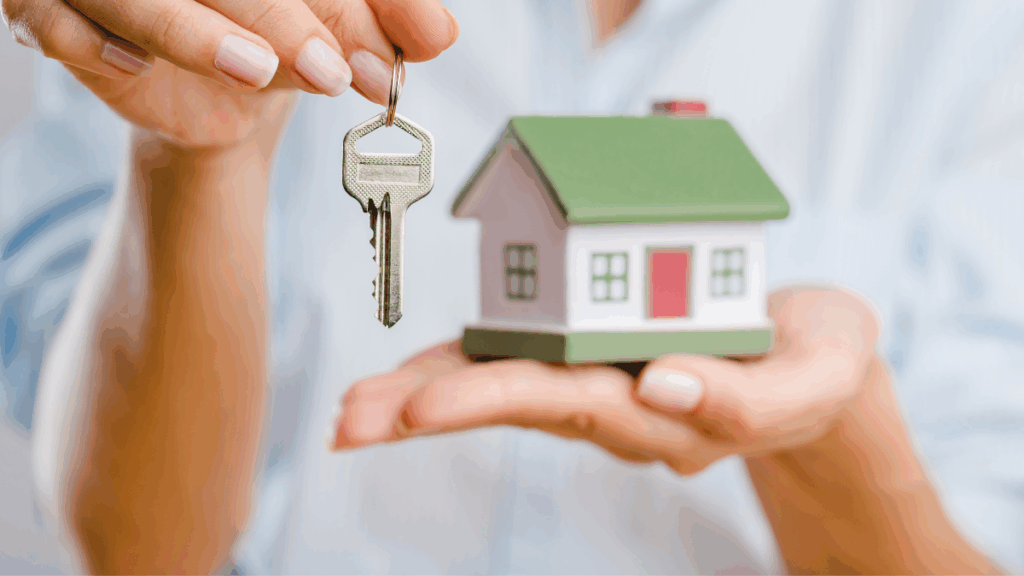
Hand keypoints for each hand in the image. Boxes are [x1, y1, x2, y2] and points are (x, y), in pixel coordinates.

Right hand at [2, 0, 457, 147]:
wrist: (215, 93)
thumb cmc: (271, 33)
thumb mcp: (333, 29)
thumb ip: (381, 22)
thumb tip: (437, 34)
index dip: (346, 1)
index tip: (404, 45)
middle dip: (287, 19)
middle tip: (339, 72)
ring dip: (195, 31)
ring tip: (260, 70)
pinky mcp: (55, 11)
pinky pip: (59, 22)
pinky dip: (95, 41)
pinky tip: (137, 67)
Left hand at [329, 287, 880, 473]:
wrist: (812, 359)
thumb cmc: (816, 364)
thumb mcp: (816, 378)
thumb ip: (749, 399)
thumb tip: (665, 386)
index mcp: (665, 409)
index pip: (569, 404)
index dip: (493, 399)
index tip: (423, 411)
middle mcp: (617, 404)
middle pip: (513, 403)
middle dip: (429, 410)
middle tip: (349, 423)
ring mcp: (600, 384)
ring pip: (503, 388)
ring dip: (424, 396)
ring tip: (350, 412)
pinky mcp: (593, 356)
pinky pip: (520, 361)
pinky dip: (461, 366)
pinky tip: (409, 379)